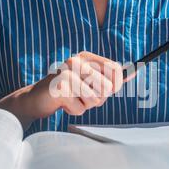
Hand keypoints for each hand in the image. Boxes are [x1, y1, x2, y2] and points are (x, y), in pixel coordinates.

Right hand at [0, 51, 123, 126]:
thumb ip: (108, 79)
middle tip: (83, 95)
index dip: (116, 84)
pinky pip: (80, 109)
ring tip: (72, 98)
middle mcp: (76, 61)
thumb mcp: (89, 83)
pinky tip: (63, 103)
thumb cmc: (67, 91)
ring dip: (85, 105)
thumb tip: (133, 72)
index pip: (115, 69)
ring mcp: (66, 74)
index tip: (108, 91)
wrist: (35, 98)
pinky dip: (73, 110)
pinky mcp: (59, 89)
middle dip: (98, 98)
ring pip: (95, 99)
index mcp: (86, 57)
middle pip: (107, 87)